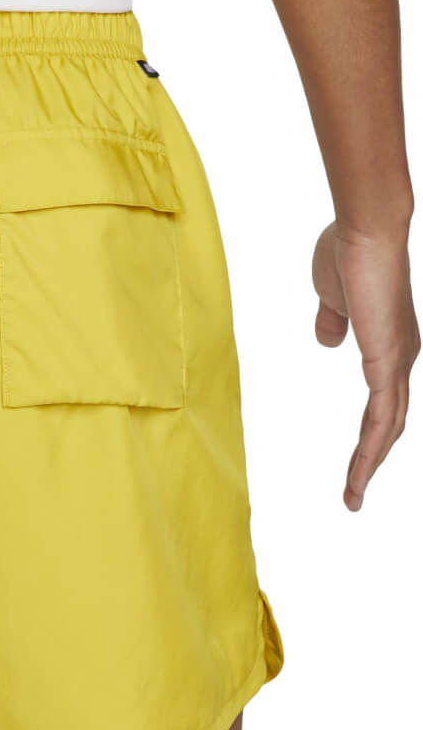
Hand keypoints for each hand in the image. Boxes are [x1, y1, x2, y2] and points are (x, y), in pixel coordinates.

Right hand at [312, 221, 418, 510]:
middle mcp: (401, 357)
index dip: (370, 431)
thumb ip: (332, 321)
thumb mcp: (332, 296)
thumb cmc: (348, 251)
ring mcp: (398, 362)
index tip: (356, 458)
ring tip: (352, 497)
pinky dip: (372, 451)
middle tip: (353, 492)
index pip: (384, 398)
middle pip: (390, 421)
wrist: (366, 232)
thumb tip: (328, 342)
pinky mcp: (388, 364)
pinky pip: (382, 419)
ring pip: (388, 428)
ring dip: (370, 464)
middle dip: (371, 459)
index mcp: (390, 343)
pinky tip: (360, 474)